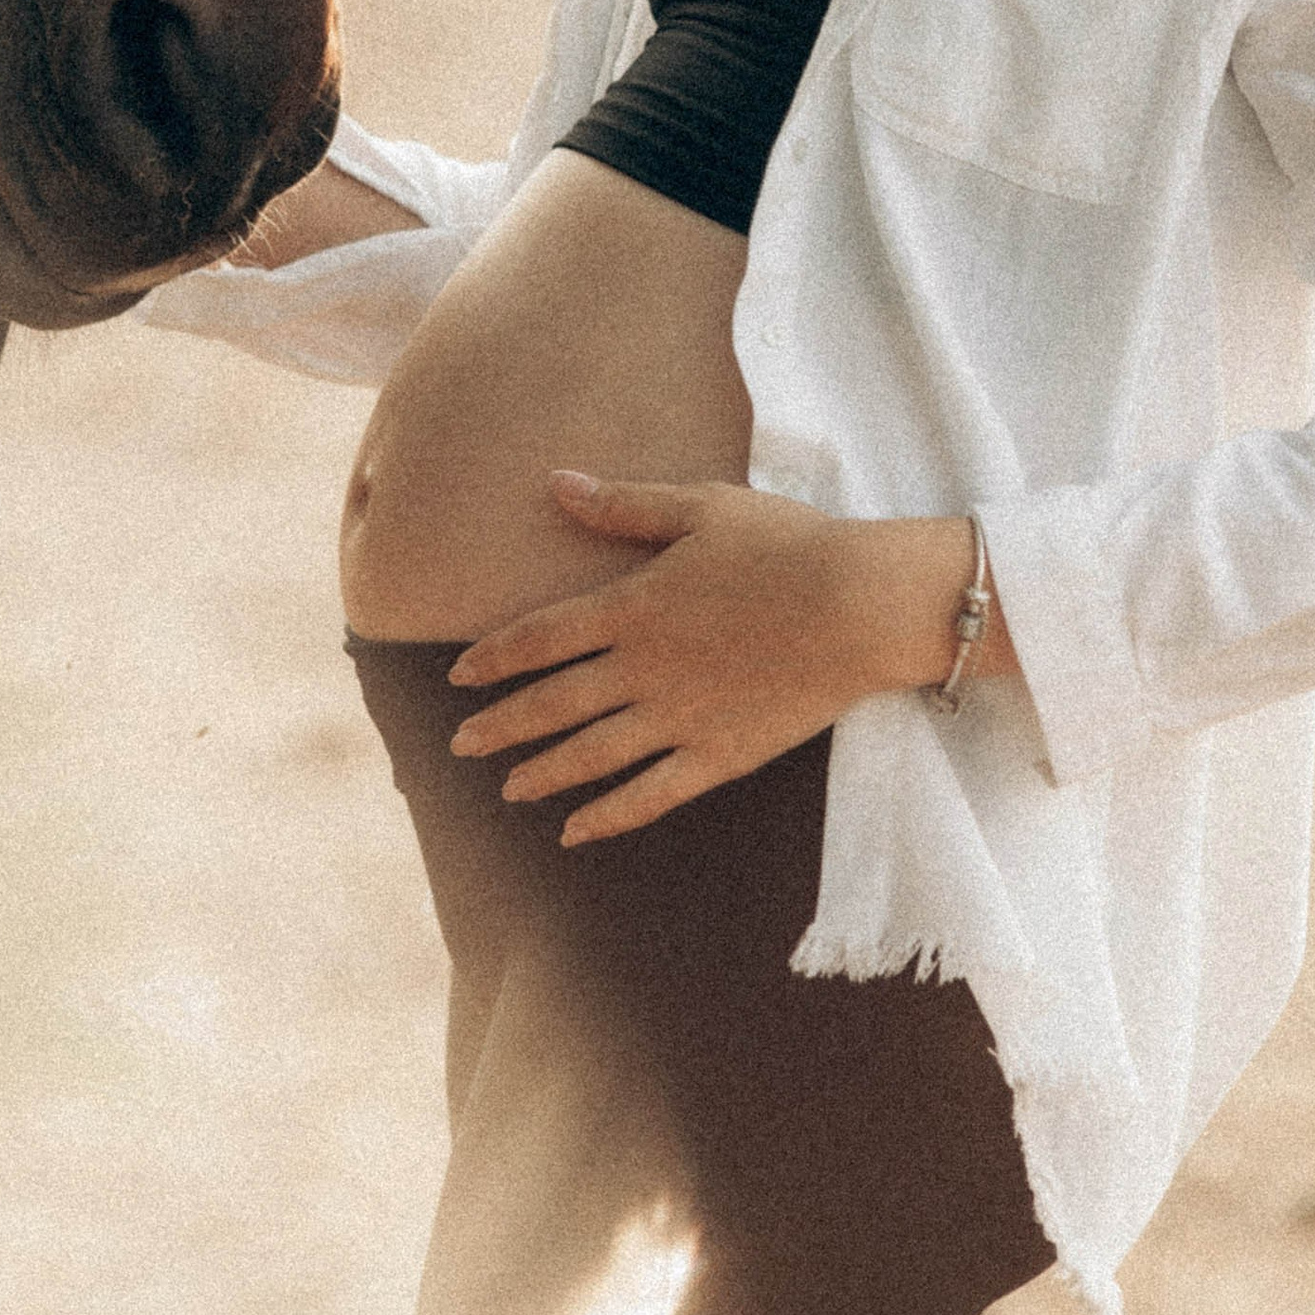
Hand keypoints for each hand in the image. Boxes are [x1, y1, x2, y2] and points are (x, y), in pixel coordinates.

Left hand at [447, 473, 986, 843]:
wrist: (856, 604)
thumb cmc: (785, 544)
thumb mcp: (700, 507)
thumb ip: (624, 506)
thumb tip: (556, 484)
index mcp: (632, 606)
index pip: (541, 636)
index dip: (495, 657)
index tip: (458, 675)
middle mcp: (642, 668)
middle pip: (552, 703)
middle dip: (500, 726)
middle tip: (458, 747)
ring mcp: (678, 718)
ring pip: (592, 755)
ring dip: (543, 773)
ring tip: (508, 789)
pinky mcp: (720, 755)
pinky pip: (651, 795)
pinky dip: (608, 815)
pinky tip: (576, 831)